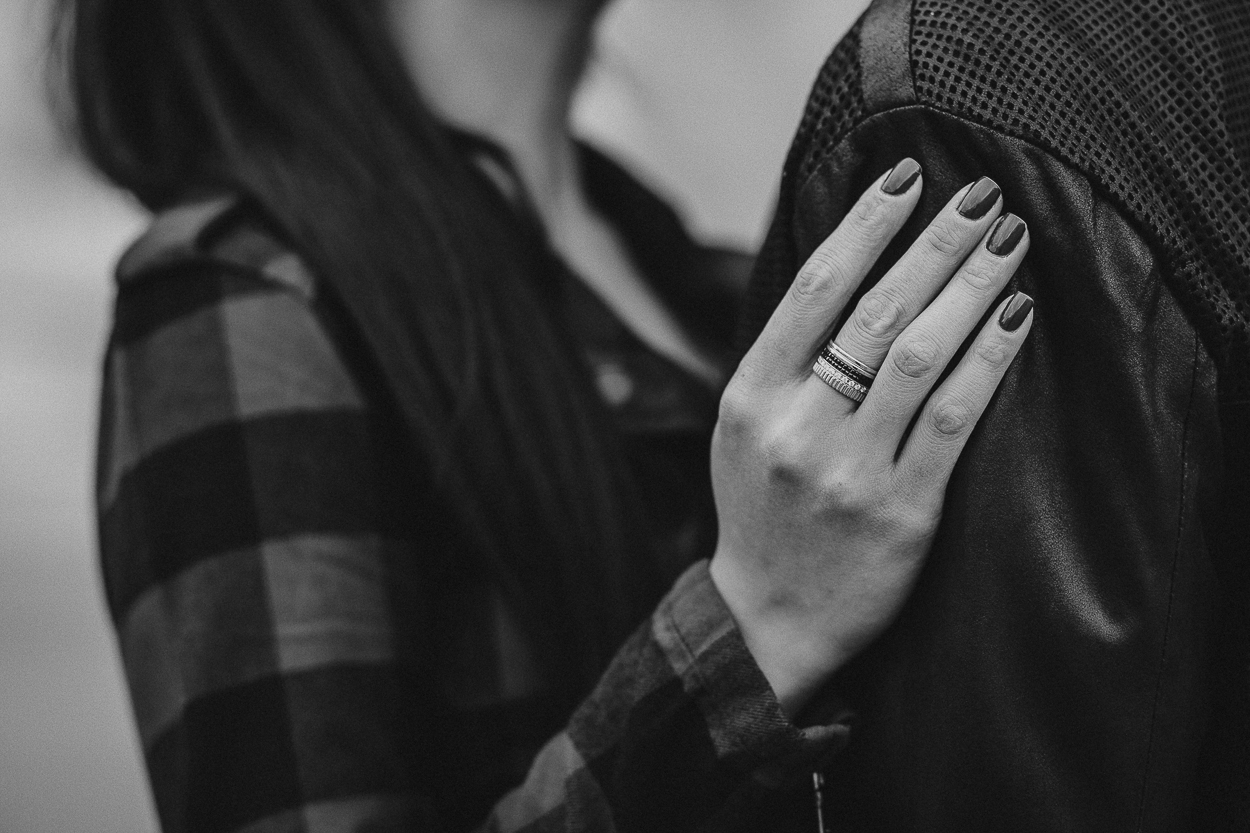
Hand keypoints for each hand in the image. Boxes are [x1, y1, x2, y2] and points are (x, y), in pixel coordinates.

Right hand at [709, 163, 1033, 713]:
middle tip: (980, 196)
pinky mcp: (902, 511)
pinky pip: (952, 420)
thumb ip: (787, 360)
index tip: (906, 178)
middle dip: (935, 244)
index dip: (865, 226)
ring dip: (970, 288)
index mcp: (750, 397)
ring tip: (1007, 242)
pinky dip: (987, 362)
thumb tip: (853, 268)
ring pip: (917, 356)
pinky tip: (1015, 319)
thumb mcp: (744, 428)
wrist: (770, 617)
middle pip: (875, 311)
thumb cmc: (762, 510)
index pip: (813, 291)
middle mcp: (795, 427)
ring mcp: (848, 471)